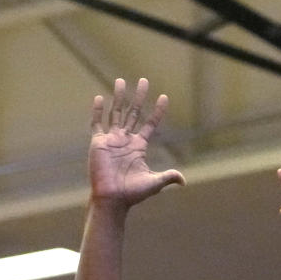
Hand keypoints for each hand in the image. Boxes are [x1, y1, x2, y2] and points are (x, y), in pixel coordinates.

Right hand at [88, 78, 183, 208]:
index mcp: (139, 147)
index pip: (150, 124)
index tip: (164, 97)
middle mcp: (126, 140)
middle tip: (144, 80)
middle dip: (139, 97)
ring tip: (121, 81)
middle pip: (134, 113)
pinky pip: (97, 124)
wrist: (112, 199)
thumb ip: (167, 177)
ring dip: (119, 97)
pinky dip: (98, 111)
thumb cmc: (132, 194)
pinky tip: (100, 98)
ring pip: (116, 113)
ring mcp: (111, 140)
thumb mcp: (153, 183)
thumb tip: (183, 180)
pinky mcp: (98, 143)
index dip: (157, 112)